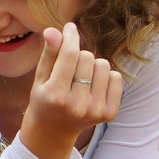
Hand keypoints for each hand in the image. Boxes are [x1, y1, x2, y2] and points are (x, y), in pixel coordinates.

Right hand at [20, 20, 123, 158]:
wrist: (53, 131)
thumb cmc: (45, 99)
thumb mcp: (41, 77)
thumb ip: (49, 53)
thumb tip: (53, 30)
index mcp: (56, 94)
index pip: (70, 55)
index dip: (71, 37)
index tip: (70, 27)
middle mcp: (77, 104)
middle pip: (88, 57)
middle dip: (79, 56)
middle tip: (69, 70)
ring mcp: (95, 110)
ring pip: (103, 65)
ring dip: (92, 66)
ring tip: (81, 79)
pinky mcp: (109, 114)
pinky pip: (117, 78)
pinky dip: (106, 77)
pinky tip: (93, 87)